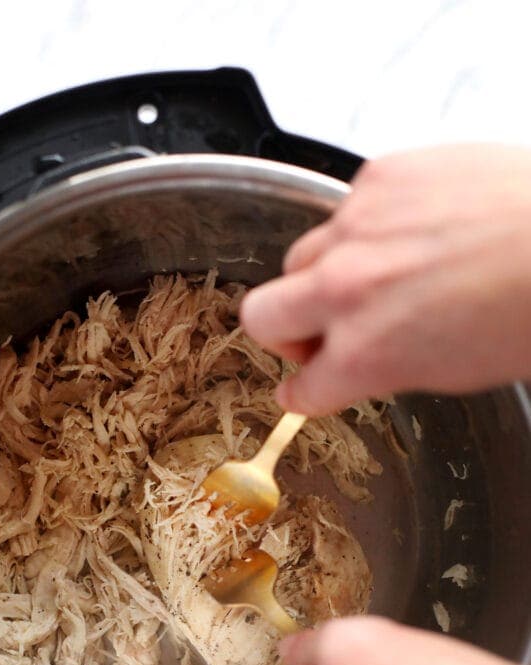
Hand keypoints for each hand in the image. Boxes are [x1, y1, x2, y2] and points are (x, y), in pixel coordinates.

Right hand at [241, 144, 530, 414]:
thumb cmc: (530, 308)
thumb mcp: (454, 371)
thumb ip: (388, 368)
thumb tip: (365, 361)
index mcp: (366, 353)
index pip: (300, 390)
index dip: (303, 391)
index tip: (304, 386)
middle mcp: (347, 288)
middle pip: (260, 315)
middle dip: (283, 331)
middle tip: (320, 331)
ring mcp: (357, 226)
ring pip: (300, 257)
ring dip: (324, 273)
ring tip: (382, 271)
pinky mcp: (379, 175)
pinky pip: (346, 208)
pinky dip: (368, 225)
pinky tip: (414, 228)